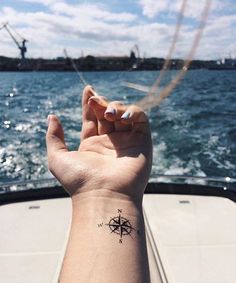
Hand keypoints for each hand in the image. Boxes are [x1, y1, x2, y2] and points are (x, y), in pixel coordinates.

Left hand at [46, 86, 151, 202]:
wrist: (103, 195)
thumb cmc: (79, 180)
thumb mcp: (57, 158)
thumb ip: (54, 137)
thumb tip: (52, 117)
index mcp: (92, 145)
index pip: (92, 118)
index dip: (90, 103)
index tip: (88, 90)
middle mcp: (110, 142)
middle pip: (108, 113)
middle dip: (101, 103)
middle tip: (94, 102)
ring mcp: (127, 141)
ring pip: (124, 114)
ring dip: (116, 107)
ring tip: (108, 113)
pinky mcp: (142, 142)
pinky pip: (141, 120)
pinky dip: (133, 112)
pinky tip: (122, 118)